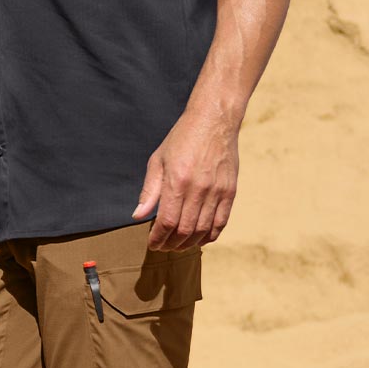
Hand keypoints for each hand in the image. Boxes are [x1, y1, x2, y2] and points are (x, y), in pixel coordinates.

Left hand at [131, 110, 239, 249]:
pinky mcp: (230, 191)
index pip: (166, 222)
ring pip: (203, 230)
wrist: (214, 121)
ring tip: (179, 245)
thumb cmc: (182, 138)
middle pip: (184, 230)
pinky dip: (210, 236)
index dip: (158, 238)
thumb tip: (138, 216)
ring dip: (189, 243)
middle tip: (164, 246)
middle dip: (171, 244)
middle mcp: (198, 189)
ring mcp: (217, 191)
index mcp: (177, 181)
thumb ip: (149, 191)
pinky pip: (221, 223)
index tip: (152, 244)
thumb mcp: (158, 160)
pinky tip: (200, 238)